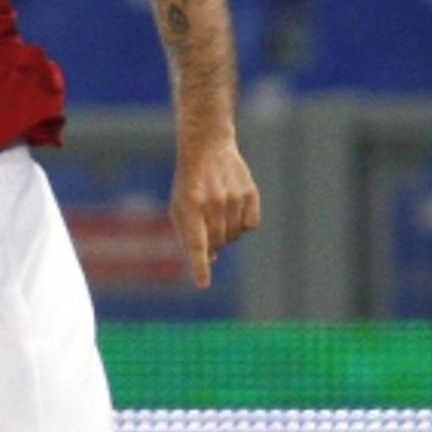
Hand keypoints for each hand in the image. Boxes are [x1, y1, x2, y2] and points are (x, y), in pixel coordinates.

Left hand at [169, 139, 261, 288]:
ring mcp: (234, 197)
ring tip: (219, 211)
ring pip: (235, 236)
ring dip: (227, 232)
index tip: (202, 284)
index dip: (199, 266)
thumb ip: (189, 234)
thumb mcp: (179, 206)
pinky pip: (251, 225)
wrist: (207, 147)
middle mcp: (213, 202)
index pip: (196, 243)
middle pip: (218, 243)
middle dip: (212, 241)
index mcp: (190, 205)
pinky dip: (244, 223)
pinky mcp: (251, 193)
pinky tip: (235, 206)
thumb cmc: (189, 183)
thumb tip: (210, 260)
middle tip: (207, 222)